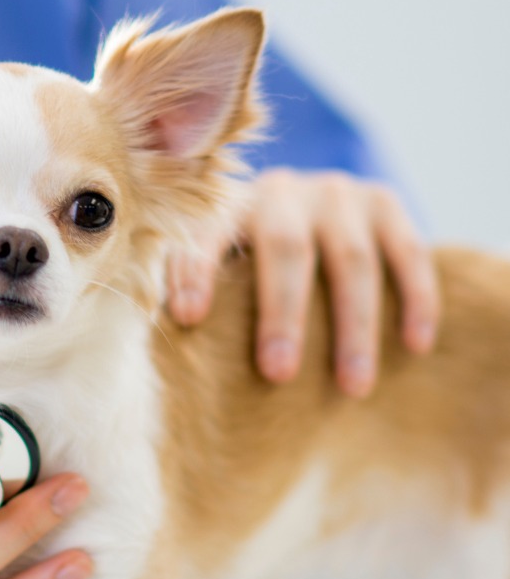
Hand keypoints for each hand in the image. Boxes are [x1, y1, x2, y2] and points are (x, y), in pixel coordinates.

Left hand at [166, 168, 439, 396]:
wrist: (311, 217)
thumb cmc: (247, 268)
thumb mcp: (219, 271)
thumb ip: (196, 291)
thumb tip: (161, 345)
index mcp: (227, 205)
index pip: (207, 233)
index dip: (196, 271)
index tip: (186, 318)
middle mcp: (282, 191)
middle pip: (284, 248)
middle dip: (282, 314)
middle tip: (278, 373)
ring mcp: (337, 193)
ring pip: (351, 259)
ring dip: (353, 326)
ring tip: (351, 387)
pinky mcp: (385, 202)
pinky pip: (408, 252)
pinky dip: (415, 299)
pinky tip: (415, 346)